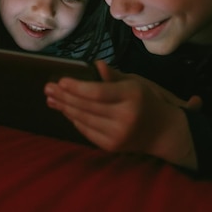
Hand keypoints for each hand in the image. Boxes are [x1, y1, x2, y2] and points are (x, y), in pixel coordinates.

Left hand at [44, 61, 200, 169]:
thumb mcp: (135, 82)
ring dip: (65, 108)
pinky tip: (65, 109)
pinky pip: (86, 130)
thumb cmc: (147, 100)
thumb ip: (113, 75)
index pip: (98, 93)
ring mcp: (117, 134)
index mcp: (132, 96)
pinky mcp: (111, 146)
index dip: (77, 87)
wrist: (163, 132)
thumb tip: (95, 65)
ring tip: (51, 98)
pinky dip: (74, 119)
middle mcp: (125, 117)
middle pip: (87, 106)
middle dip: (64, 96)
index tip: (61, 80)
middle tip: (48, 87)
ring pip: (83, 119)